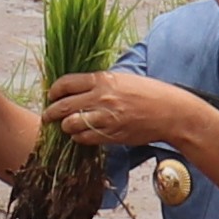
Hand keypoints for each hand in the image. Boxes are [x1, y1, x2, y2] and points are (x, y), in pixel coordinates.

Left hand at [43, 69, 217, 163]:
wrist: (170, 112)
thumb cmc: (149, 93)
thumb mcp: (123, 80)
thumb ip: (100, 83)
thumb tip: (79, 89)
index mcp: (102, 80)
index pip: (66, 83)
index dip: (54, 91)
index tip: (51, 95)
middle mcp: (101, 98)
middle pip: (63, 105)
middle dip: (51, 113)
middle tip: (47, 117)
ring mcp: (106, 117)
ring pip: (71, 124)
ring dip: (65, 127)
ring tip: (66, 127)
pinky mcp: (112, 134)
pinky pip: (85, 138)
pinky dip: (79, 138)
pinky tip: (82, 135)